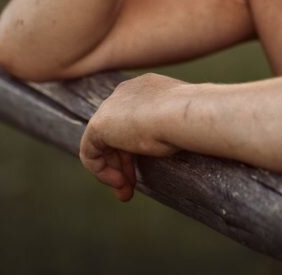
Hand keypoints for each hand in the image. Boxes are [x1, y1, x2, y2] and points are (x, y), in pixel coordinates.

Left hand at [79, 72, 184, 201]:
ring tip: (125, 193)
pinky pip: (90, 152)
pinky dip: (102, 171)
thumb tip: (177, 143)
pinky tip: (120, 183)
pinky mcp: (98, 124)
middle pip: (116, 132)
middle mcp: (126, 93)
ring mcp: (110, 106)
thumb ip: (173, 128)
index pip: (133, 119)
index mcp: (147, 87)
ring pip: (103, 144)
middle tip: (132, 187)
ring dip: (113, 171)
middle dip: (124, 163)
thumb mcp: (182, 123)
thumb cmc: (191, 119)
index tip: (148, 167)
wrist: (183, 114)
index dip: (137, 147)